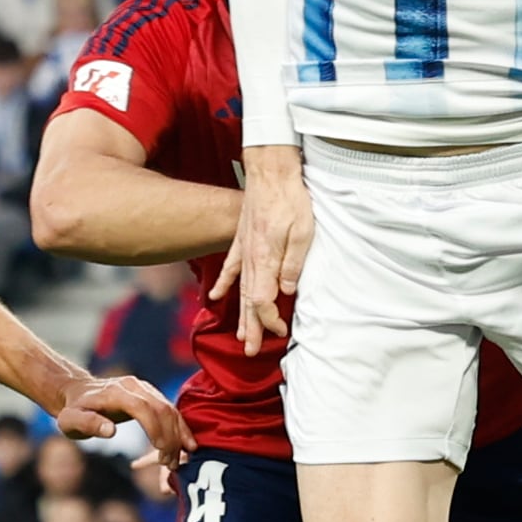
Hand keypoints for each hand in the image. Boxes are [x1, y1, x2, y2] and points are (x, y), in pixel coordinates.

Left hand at [47, 368, 179, 461]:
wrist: (76, 393)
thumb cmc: (72, 411)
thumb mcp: (70, 420)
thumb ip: (89, 424)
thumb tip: (111, 431)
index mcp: (116, 392)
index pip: (143, 408)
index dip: (155, 429)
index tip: (161, 452)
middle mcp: (134, 386)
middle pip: (161, 408)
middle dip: (170, 437)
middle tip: (171, 463)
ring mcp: (144, 388)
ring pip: (170, 409)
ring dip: (178, 435)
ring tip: (177, 460)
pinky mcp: (150, 394)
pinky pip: (170, 410)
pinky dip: (180, 428)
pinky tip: (186, 445)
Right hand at [220, 146, 312, 349]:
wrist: (270, 171)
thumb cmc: (291, 200)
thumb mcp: (303, 232)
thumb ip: (293, 264)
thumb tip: (286, 291)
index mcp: (265, 259)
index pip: (263, 300)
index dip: (270, 319)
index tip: (280, 330)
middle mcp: (250, 259)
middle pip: (249, 301)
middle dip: (252, 328)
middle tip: (250, 350)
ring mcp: (244, 250)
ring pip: (240, 289)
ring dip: (240, 314)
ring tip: (240, 335)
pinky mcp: (242, 240)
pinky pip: (230, 268)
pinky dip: (224, 284)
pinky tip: (217, 298)